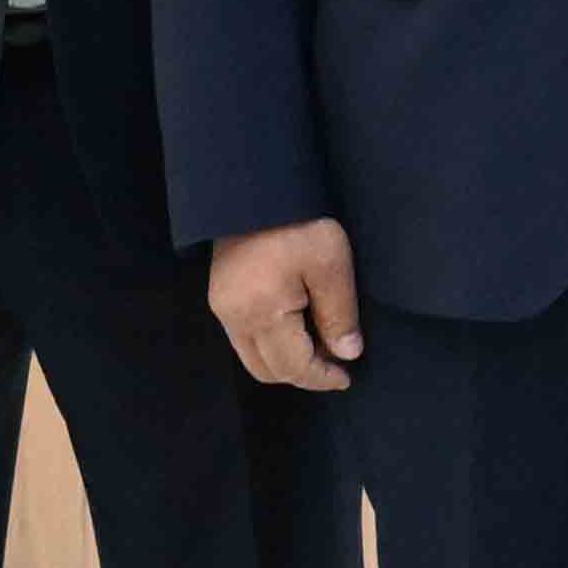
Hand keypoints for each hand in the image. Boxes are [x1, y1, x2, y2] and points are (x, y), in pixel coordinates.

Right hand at [209, 217, 365, 390]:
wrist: (255, 189)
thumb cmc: (299, 224)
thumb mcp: (332, 266)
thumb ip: (339, 314)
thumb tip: (347, 354)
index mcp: (261, 313)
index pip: (292, 366)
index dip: (321, 378)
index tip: (347, 377)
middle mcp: (234, 318)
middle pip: (267, 370)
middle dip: (303, 375)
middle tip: (336, 364)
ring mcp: (222, 308)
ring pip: (253, 357)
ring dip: (286, 362)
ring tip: (321, 347)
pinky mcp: (220, 297)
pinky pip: (244, 339)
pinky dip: (272, 345)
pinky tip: (299, 329)